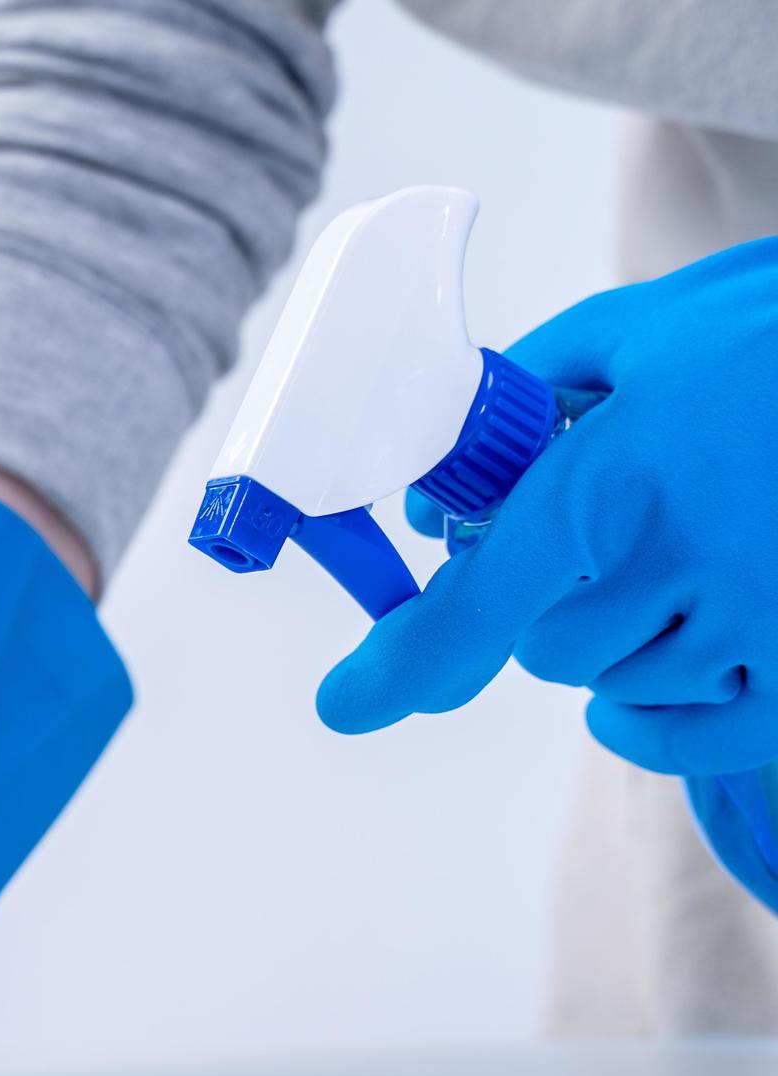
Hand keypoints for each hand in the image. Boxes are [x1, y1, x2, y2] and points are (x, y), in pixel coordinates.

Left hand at [317, 237, 777, 778]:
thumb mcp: (648, 330)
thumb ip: (528, 399)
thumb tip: (441, 490)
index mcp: (616, 480)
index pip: (476, 607)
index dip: (401, 666)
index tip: (348, 703)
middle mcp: (679, 564)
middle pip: (545, 648)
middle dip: (551, 604)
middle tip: (612, 538)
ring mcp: (753, 623)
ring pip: (614, 683)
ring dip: (623, 641)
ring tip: (693, 554)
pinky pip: (685, 737)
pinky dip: (651, 716)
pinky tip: (670, 664)